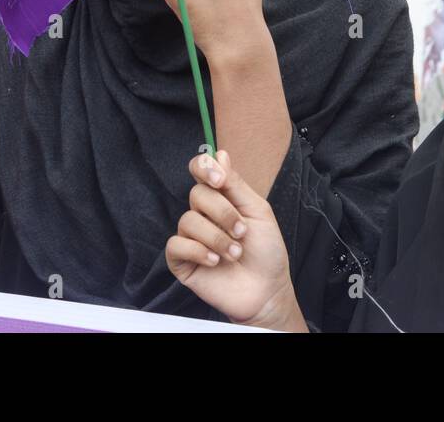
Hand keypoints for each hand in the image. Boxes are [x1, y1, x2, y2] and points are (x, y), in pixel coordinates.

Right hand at [165, 151, 304, 330]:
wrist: (267, 289)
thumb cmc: (266, 251)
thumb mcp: (257, 211)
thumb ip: (236, 184)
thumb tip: (219, 154)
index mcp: (220, 198)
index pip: (199, 171)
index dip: (203, 168)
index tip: (219, 181)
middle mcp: (202, 214)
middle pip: (197, 195)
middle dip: (223, 213)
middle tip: (242, 232)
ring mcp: (190, 238)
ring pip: (187, 221)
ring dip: (217, 238)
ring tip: (235, 253)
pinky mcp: (182, 261)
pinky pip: (176, 245)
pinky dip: (198, 251)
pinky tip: (215, 261)